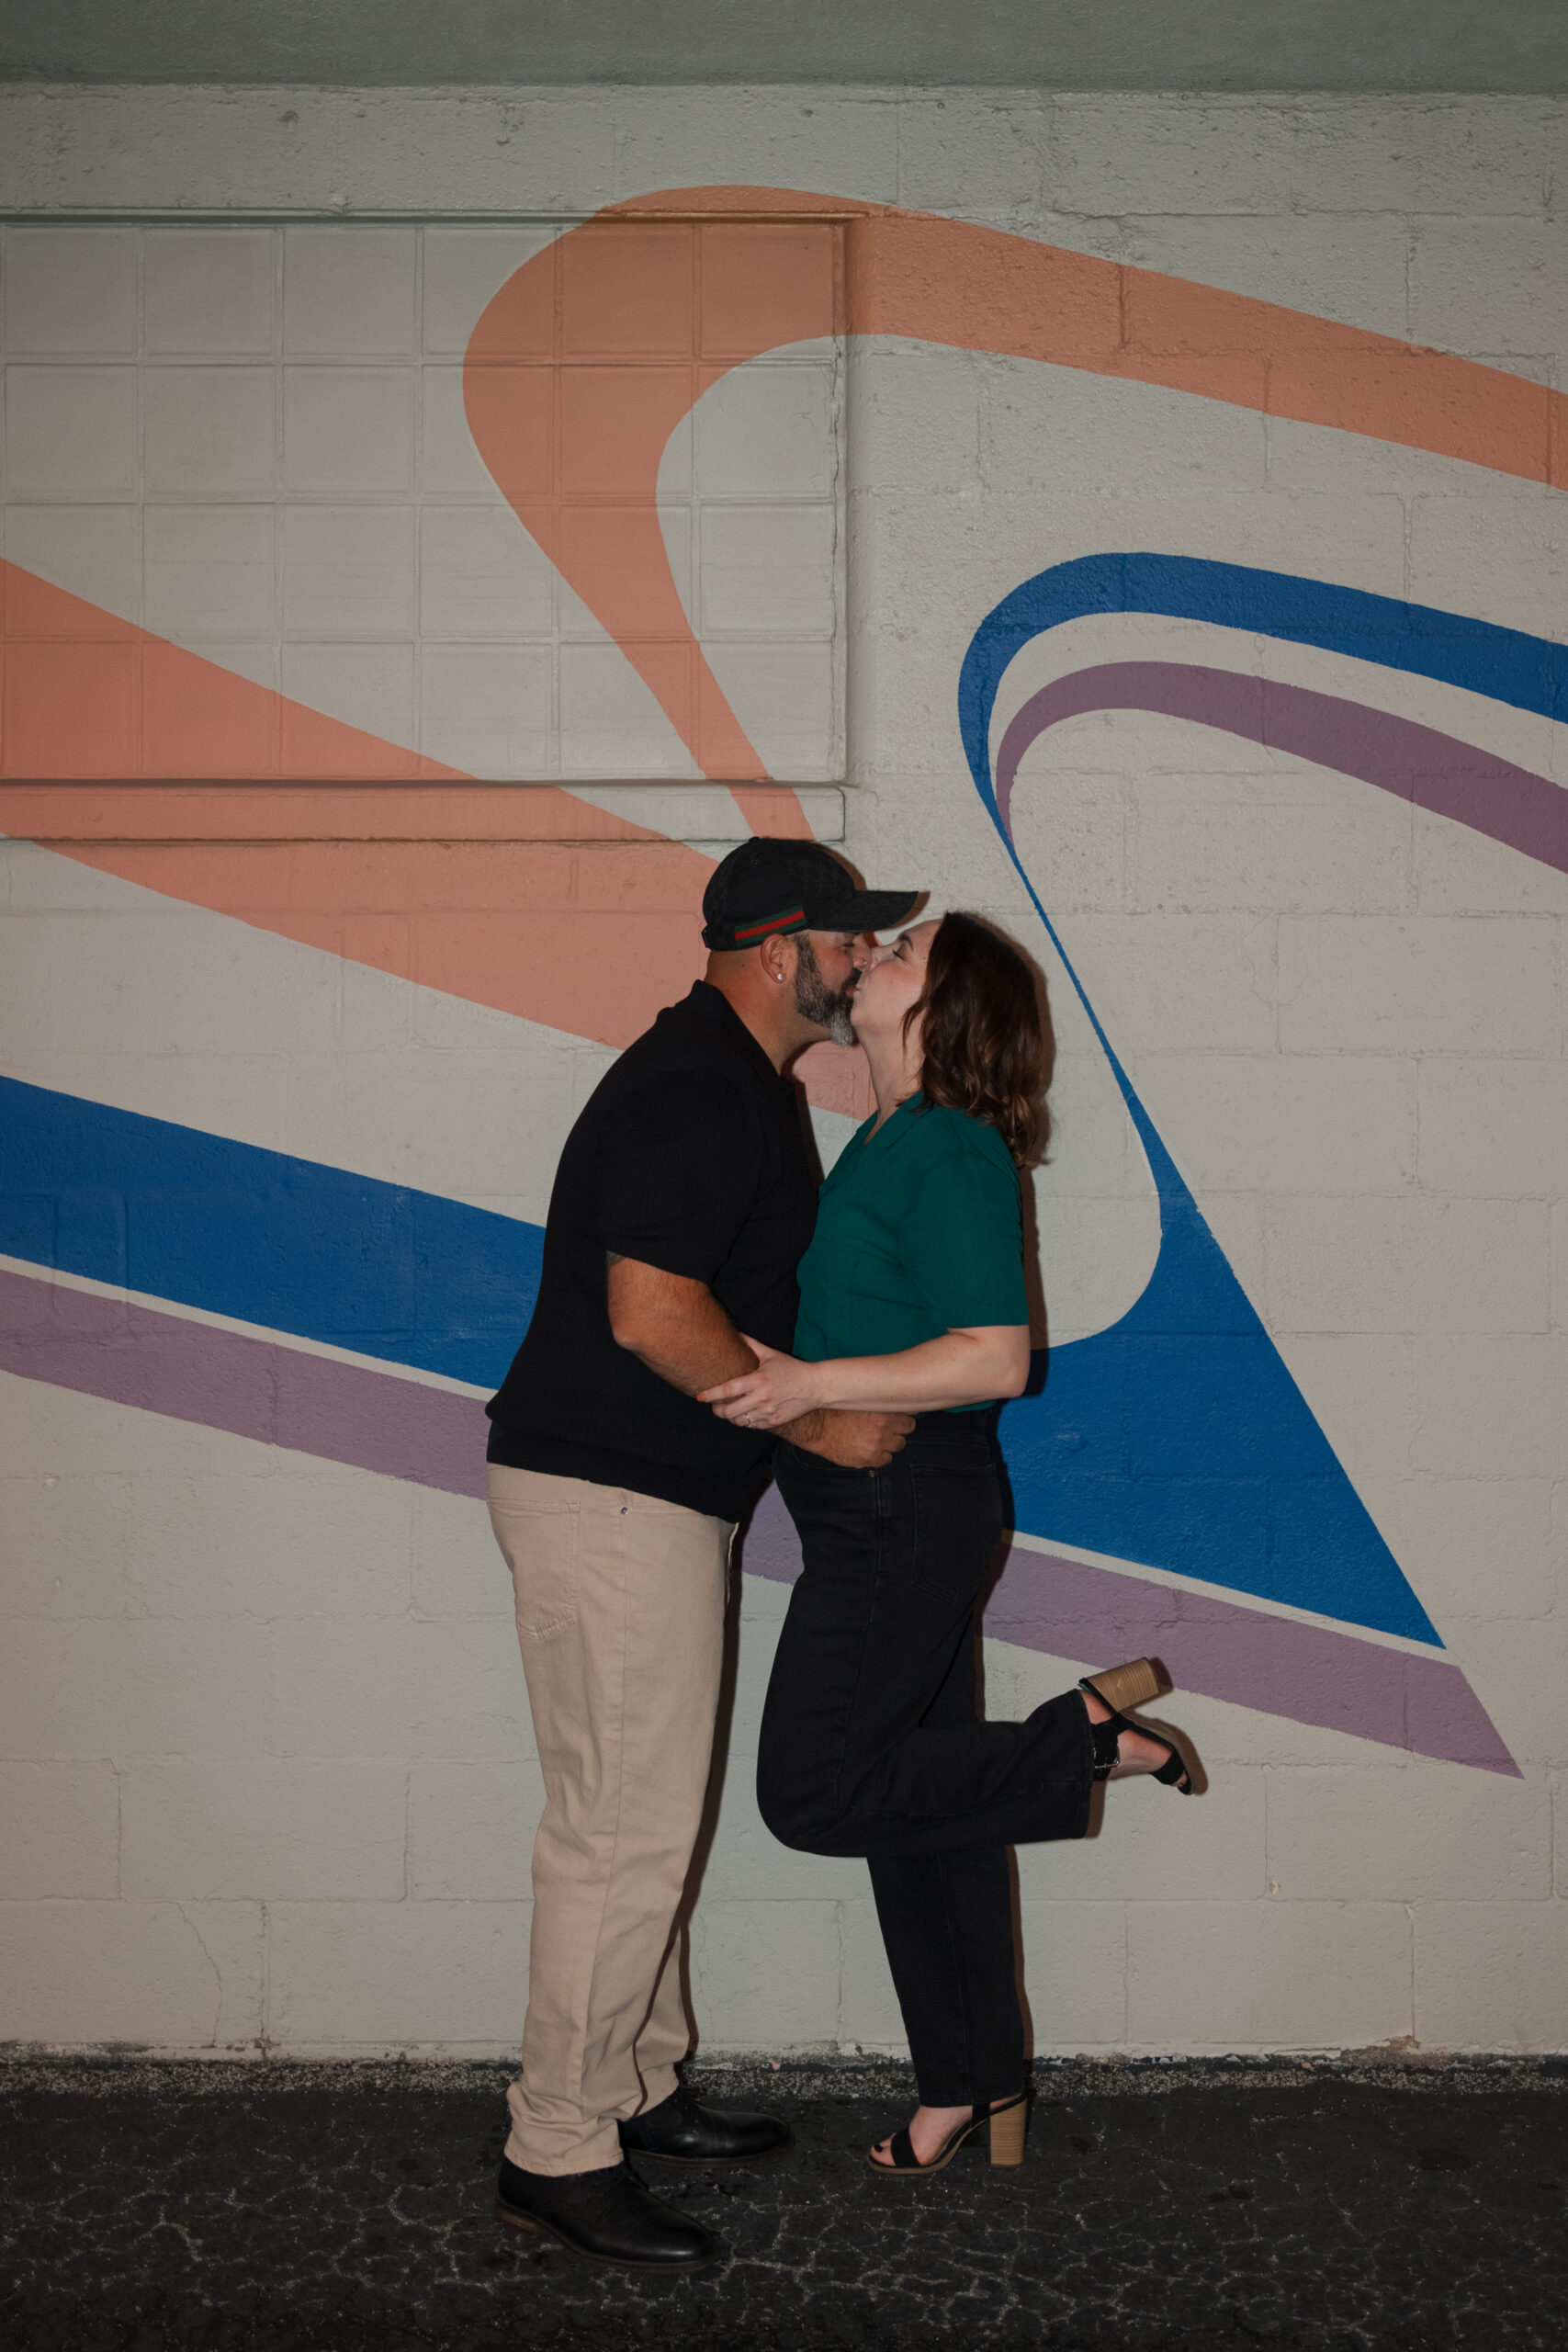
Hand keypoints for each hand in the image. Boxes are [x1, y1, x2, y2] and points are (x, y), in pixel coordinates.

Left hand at [699, 1337, 823, 1430]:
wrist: (814, 1387)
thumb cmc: (791, 1368)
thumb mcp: (771, 1354)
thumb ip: (751, 1344)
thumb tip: (735, 1332)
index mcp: (758, 1380)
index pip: (728, 1389)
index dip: (711, 1394)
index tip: (700, 1397)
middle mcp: (762, 1397)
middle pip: (729, 1411)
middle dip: (717, 1410)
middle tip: (714, 1407)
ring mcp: (768, 1411)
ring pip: (739, 1421)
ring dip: (730, 1417)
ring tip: (729, 1411)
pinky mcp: (774, 1421)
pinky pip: (752, 1425)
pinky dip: (745, 1421)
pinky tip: (745, 1414)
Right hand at [788, 1408, 915, 1469]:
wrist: (817, 1426)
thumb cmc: (836, 1409)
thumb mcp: (860, 1398)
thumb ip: (880, 1399)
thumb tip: (898, 1395)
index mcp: (883, 1410)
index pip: (910, 1412)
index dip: (904, 1412)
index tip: (900, 1412)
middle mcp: (883, 1428)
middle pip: (908, 1428)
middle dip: (900, 1426)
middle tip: (888, 1424)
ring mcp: (877, 1445)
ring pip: (899, 1445)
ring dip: (891, 1441)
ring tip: (877, 1435)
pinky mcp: (869, 1459)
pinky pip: (886, 1459)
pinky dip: (881, 1455)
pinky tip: (872, 1447)